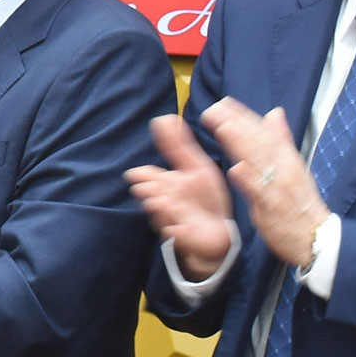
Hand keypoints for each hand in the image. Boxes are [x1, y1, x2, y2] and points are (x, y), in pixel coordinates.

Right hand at [128, 114, 234, 278]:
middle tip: (151, 186)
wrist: (217, 229)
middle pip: (151, 196)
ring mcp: (173, 220)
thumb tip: (163, 118)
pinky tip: (178, 228)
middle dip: (149, 192)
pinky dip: (176, 232)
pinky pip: (178, 236)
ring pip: (162, 215)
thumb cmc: (204, 196)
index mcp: (167, 184)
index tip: (138, 173)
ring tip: (163, 202)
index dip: (144, 176)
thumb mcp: (195, 166)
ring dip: (161, 208)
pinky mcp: (185, 238)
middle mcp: (166, 201)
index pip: (149, 177)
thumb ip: (178, 145)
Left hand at [203, 99, 326, 267]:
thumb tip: (274, 112)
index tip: (224, 102)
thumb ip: (282, 140)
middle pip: (259, 143)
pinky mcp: (273, 208)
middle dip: (236, 124)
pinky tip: (236, 168)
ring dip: (241, 145)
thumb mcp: (294, 167)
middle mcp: (284, 169)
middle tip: (214, 109)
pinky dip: (249, 180)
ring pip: (258, 163)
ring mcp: (278, 188)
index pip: (264, 132)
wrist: (316, 238)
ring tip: (222, 128)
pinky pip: (260, 193)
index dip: (244, 116)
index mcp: (287, 158)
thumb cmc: (300, 203)